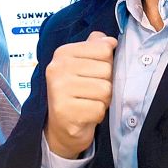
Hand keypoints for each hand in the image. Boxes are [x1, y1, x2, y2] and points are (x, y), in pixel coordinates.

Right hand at [44, 31, 117, 158]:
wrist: (62, 127)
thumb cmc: (77, 92)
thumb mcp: (84, 65)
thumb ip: (96, 48)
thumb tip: (110, 41)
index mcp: (63, 53)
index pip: (104, 49)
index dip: (106, 64)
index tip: (93, 73)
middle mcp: (57, 68)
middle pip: (106, 70)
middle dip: (105, 84)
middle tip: (91, 92)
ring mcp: (58, 90)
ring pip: (105, 90)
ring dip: (103, 101)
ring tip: (88, 102)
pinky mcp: (64, 111)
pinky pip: (99, 109)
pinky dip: (97, 115)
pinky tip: (85, 115)